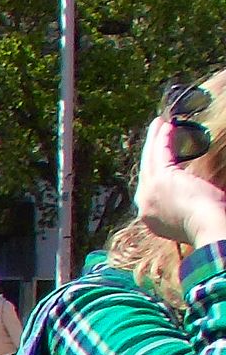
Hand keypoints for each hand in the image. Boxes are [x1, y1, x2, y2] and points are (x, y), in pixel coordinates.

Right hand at [134, 115, 225, 249]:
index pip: (152, 191)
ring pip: (149, 160)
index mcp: (153, 219)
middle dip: (151, 154)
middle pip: (146, 173)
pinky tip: (166, 125)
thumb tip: (198, 199)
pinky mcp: (160, 178)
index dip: (156, 174)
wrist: (207, 229)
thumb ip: (186, 208)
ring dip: (154, 140)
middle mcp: (145, 207)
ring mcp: (149, 193)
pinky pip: (159, 152)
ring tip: (159, 125)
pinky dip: (162, 138)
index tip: (164, 162)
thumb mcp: (192, 217)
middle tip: (156, 137)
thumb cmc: (209, 225)